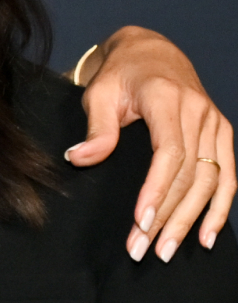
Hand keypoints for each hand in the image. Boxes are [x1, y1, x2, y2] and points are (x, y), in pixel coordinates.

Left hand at [70, 26, 234, 260]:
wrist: (152, 52)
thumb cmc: (120, 74)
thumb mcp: (99, 93)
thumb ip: (96, 127)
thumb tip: (79, 158)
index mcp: (167, 100)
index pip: (169, 154)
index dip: (157, 191)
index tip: (140, 221)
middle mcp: (199, 113)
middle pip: (190, 175)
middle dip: (168, 216)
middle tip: (145, 249)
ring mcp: (215, 124)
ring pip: (211, 181)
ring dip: (191, 220)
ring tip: (168, 250)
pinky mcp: (222, 134)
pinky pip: (228, 177)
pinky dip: (220, 208)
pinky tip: (207, 236)